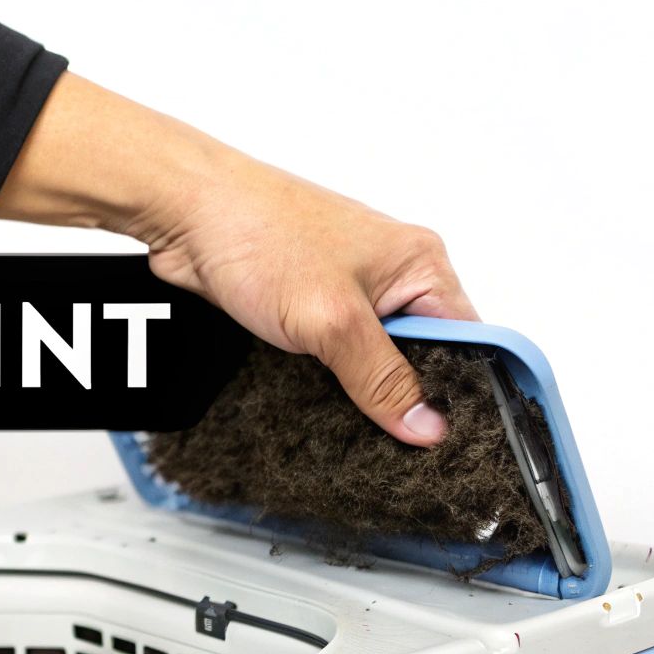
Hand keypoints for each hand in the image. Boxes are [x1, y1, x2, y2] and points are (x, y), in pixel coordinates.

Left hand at [0, 73, 478, 445]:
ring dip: (360, 389)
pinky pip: (332, 354)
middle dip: (404, 395)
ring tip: (354, 423)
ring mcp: (344, 288)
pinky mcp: (304, 304)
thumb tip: (426, 425)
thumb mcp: (333, 321)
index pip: (468, 340)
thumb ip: (381, 378)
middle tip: (396, 442)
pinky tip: (318, 402)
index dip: (463, 392)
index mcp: (419, 263)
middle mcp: (388, 273)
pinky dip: (327, 378)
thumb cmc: (258, 232)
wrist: (184, 212)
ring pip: (371, 358)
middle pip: (420, 354)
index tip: (451, 440)